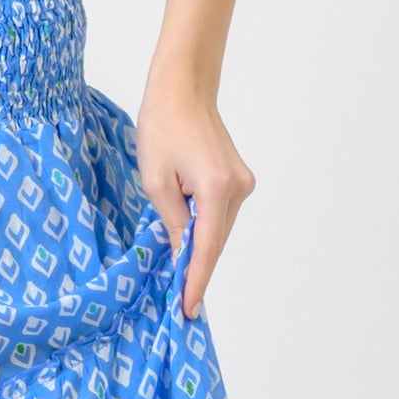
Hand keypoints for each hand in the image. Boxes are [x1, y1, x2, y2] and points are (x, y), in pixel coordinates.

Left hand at [136, 75, 254, 317]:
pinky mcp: (239, 179)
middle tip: (177, 298)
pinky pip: (220, 214)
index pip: (207, 247)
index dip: (196, 280)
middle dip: (196, 267)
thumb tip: (181, 255)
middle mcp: (238, 188)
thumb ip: (172, 223)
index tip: (188, 308)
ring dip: (199, 245)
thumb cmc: (162, 127)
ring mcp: (243, 183)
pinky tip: (186, 235)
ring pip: (219, 229)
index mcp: (216, 188)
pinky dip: (204, 227)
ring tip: (176, 266)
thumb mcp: (156, 181)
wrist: (183, 90)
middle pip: (216, 241)